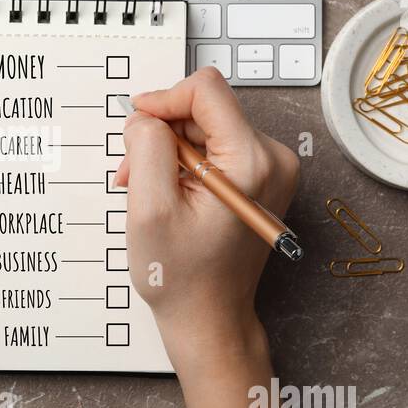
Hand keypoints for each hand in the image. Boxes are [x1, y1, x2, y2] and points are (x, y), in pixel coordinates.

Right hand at [114, 67, 298, 375]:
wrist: (209, 317)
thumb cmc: (183, 276)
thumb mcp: (150, 208)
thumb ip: (147, 148)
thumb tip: (147, 116)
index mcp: (252, 162)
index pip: (205, 90)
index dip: (163, 100)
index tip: (137, 126)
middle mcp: (272, 158)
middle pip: (205, 108)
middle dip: (162, 135)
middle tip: (135, 174)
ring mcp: (270, 168)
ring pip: (206, 127)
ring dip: (169, 151)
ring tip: (149, 190)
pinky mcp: (260, 177)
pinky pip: (215, 146)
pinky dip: (185, 163)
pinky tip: (169, 192)